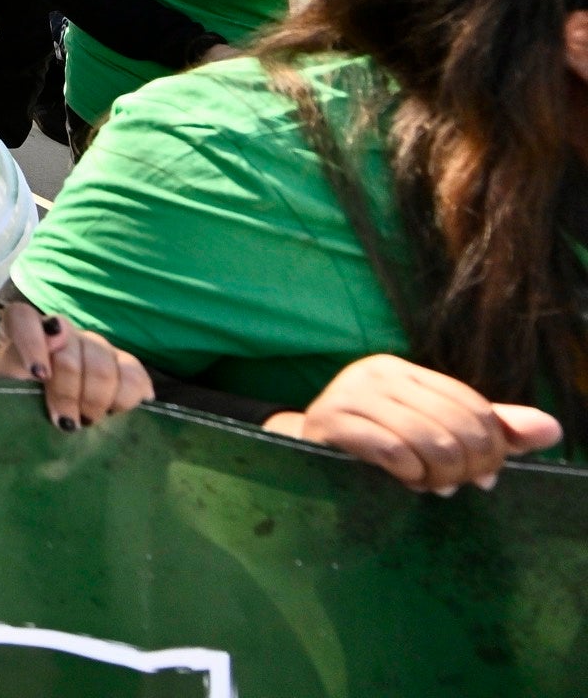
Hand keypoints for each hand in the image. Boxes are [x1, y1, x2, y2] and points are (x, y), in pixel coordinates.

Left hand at [0, 301, 151, 429]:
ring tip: (86, 420)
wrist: (40, 409)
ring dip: (96, 401)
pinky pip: (135, 375)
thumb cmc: (17, 393)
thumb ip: (18, 357)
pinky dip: (127, 398)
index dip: (32, 343)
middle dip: (68, 393)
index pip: (23, 319)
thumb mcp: (5, 381)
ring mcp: (93, 345)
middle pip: (71, 354)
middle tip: (64, 422)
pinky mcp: (122, 364)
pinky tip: (117, 412)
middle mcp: (61, 330)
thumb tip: (53, 334)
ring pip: (105, 367)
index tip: (39, 376)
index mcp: (23, 328)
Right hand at [262, 353, 563, 492]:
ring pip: (428, 440)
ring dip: (439, 476)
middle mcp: (374, 373)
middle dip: (467, 466)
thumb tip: (552, 429)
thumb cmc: (376, 446)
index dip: (491, 448)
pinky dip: (409, 476)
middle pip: (454, 425)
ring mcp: (348, 395)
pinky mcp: (328, 423)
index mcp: (402, 370)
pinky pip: (392, 451)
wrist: (305, 457)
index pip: (472, 406)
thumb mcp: (434, 431)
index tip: (485, 477)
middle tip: (457, 487)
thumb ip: (492, 429)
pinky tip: (406, 483)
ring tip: (431, 486)